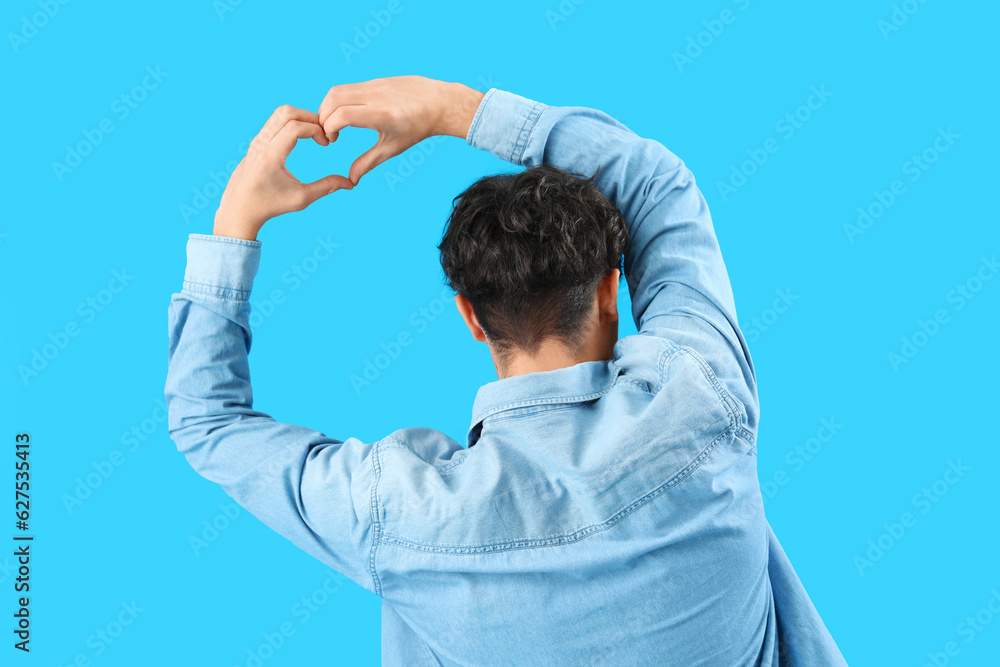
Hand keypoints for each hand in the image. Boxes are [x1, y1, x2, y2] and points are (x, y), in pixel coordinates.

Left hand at [214, 105, 353, 240]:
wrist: (239, 208)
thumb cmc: (270, 206)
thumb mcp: (300, 199)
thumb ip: (326, 188)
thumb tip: (349, 183)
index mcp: (270, 157)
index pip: (295, 127)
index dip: (316, 130)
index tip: (326, 144)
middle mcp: (260, 144)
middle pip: (286, 112)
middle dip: (310, 117)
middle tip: (322, 132)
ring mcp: (256, 140)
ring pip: (279, 113)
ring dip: (301, 118)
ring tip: (314, 133)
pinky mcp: (256, 141)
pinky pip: (275, 121)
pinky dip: (292, 122)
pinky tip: (302, 138)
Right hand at [317, 75, 484, 184]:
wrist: (439, 103)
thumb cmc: (417, 128)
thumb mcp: (393, 148)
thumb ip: (368, 162)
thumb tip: (351, 180)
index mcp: (381, 114)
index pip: (342, 115)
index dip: (329, 128)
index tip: (333, 140)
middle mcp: (376, 95)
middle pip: (333, 99)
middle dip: (323, 117)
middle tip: (328, 133)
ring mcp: (375, 84)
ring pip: (338, 90)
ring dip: (328, 107)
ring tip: (334, 124)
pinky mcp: (375, 79)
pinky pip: (349, 87)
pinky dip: (340, 100)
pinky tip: (346, 114)